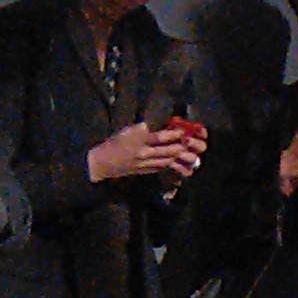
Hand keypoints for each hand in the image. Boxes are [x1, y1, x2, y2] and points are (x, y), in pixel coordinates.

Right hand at [90, 121, 207, 186]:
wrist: (104, 162)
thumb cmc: (115, 143)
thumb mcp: (127, 131)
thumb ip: (143, 129)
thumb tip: (158, 127)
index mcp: (138, 139)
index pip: (159, 137)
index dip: (173, 135)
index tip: (183, 132)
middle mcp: (143, 152)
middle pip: (167, 151)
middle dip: (182, 148)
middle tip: (193, 144)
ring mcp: (145, 163)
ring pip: (167, 161)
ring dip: (181, 159)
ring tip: (193, 157)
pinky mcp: (145, 171)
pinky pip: (162, 168)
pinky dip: (172, 166)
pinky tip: (180, 165)